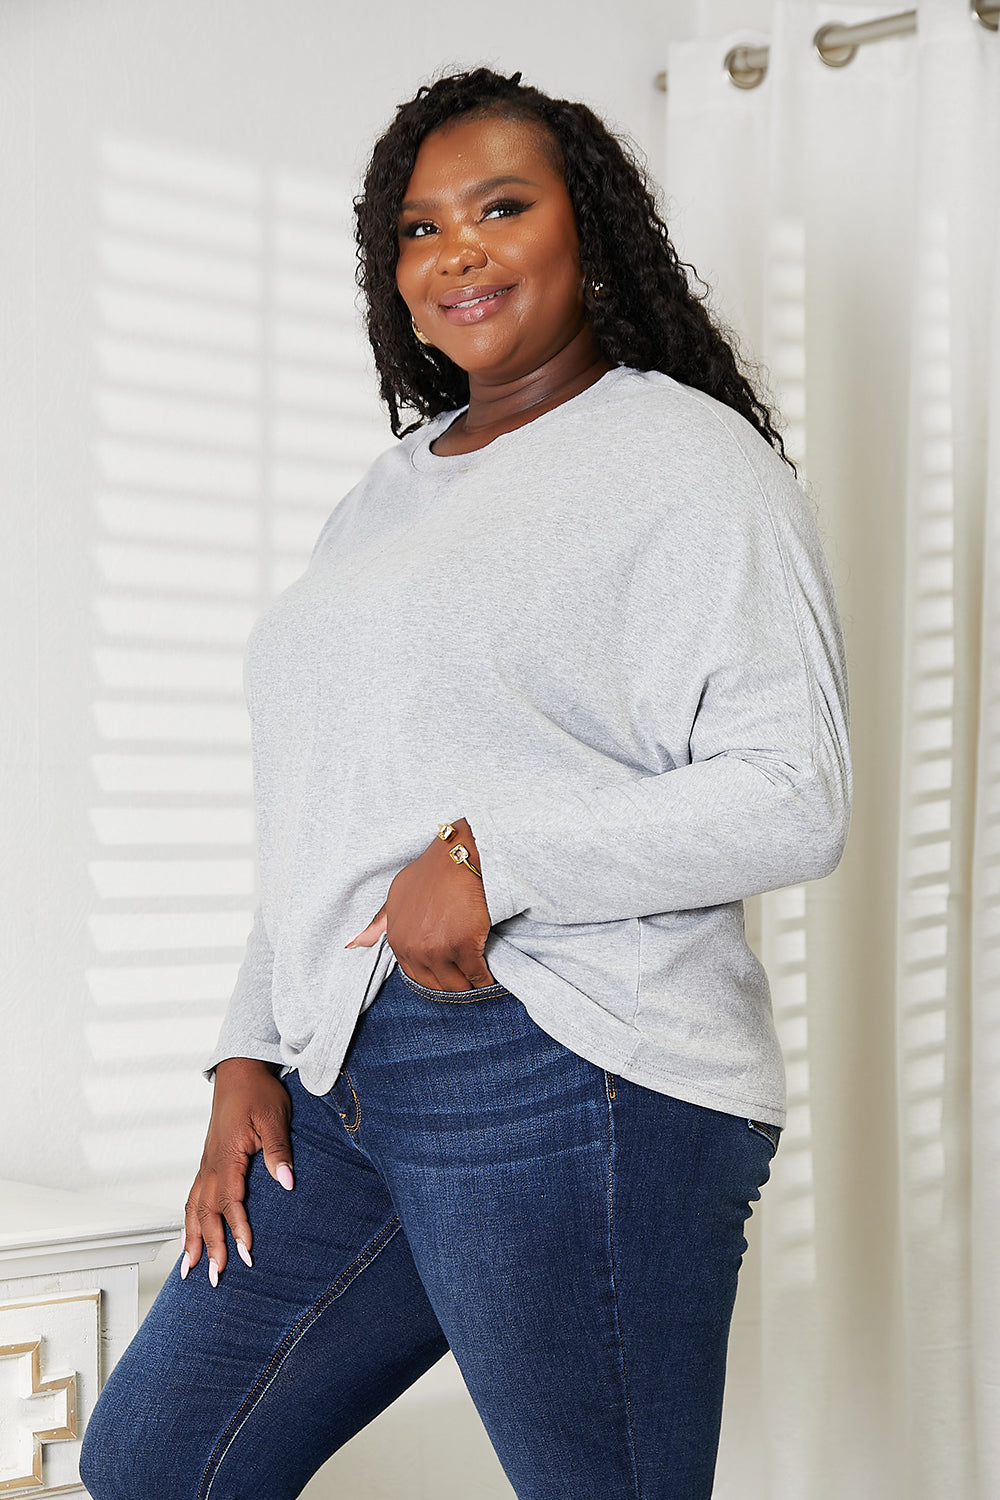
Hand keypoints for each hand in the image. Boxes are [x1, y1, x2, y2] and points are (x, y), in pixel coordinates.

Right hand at [181, 1057, 292, 1285]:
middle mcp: (211, 1164)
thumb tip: (287, 1182)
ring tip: (189, 1269)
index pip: (230, 1201)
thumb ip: (279, 1150)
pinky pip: (193, 1196)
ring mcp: (206, 1163)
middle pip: (206, 1212)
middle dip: (209, 1246)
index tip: (246, 1254)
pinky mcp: (207, 1162)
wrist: (239, 1072)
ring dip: (192, 1239)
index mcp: (227, 1155)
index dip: (238, 1229)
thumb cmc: (258, 1092)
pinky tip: (189, 1235)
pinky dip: (189, 1220)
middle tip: (214, 1278)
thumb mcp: (275, 1118)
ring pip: (193, 1208)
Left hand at [345, 818, 494, 990]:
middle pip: (437, 986)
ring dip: (469, 987)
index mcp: (397, 940)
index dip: (436, 977)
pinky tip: (489, 976)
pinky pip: (478, 976)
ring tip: (479, 981)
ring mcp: (439, 950)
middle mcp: (415, 949)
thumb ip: (378, 924)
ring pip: (457, 986)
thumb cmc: (430, 873)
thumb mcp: (396, 897)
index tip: (449, 971)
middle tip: (468, 980)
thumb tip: (351, 945)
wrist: (458, 857)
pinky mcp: (465, 946)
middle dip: (453, 985)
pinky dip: (485, 979)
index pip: (417, 977)